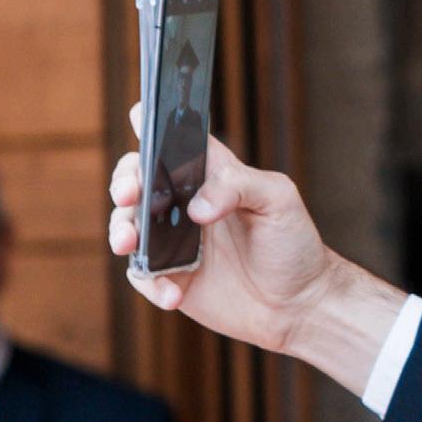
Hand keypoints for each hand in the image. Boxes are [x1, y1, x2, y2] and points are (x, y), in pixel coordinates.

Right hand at [108, 104, 402, 393]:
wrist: (300, 305)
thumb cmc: (294, 245)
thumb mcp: (279, 201)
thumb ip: (240, 187)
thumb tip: (195, 207)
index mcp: (213, 178)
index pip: (177, 146)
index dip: (153, 129)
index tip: (138, 116)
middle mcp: (187, 206)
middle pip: (139, 183)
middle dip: (125, 183)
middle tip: (129, 194)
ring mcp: (175, 243)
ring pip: (129, 227)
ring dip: (122, 231)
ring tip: (130, 243)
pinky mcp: (170, 278)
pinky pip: (143, 275)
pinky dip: (152, 282)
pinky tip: (174, 293)